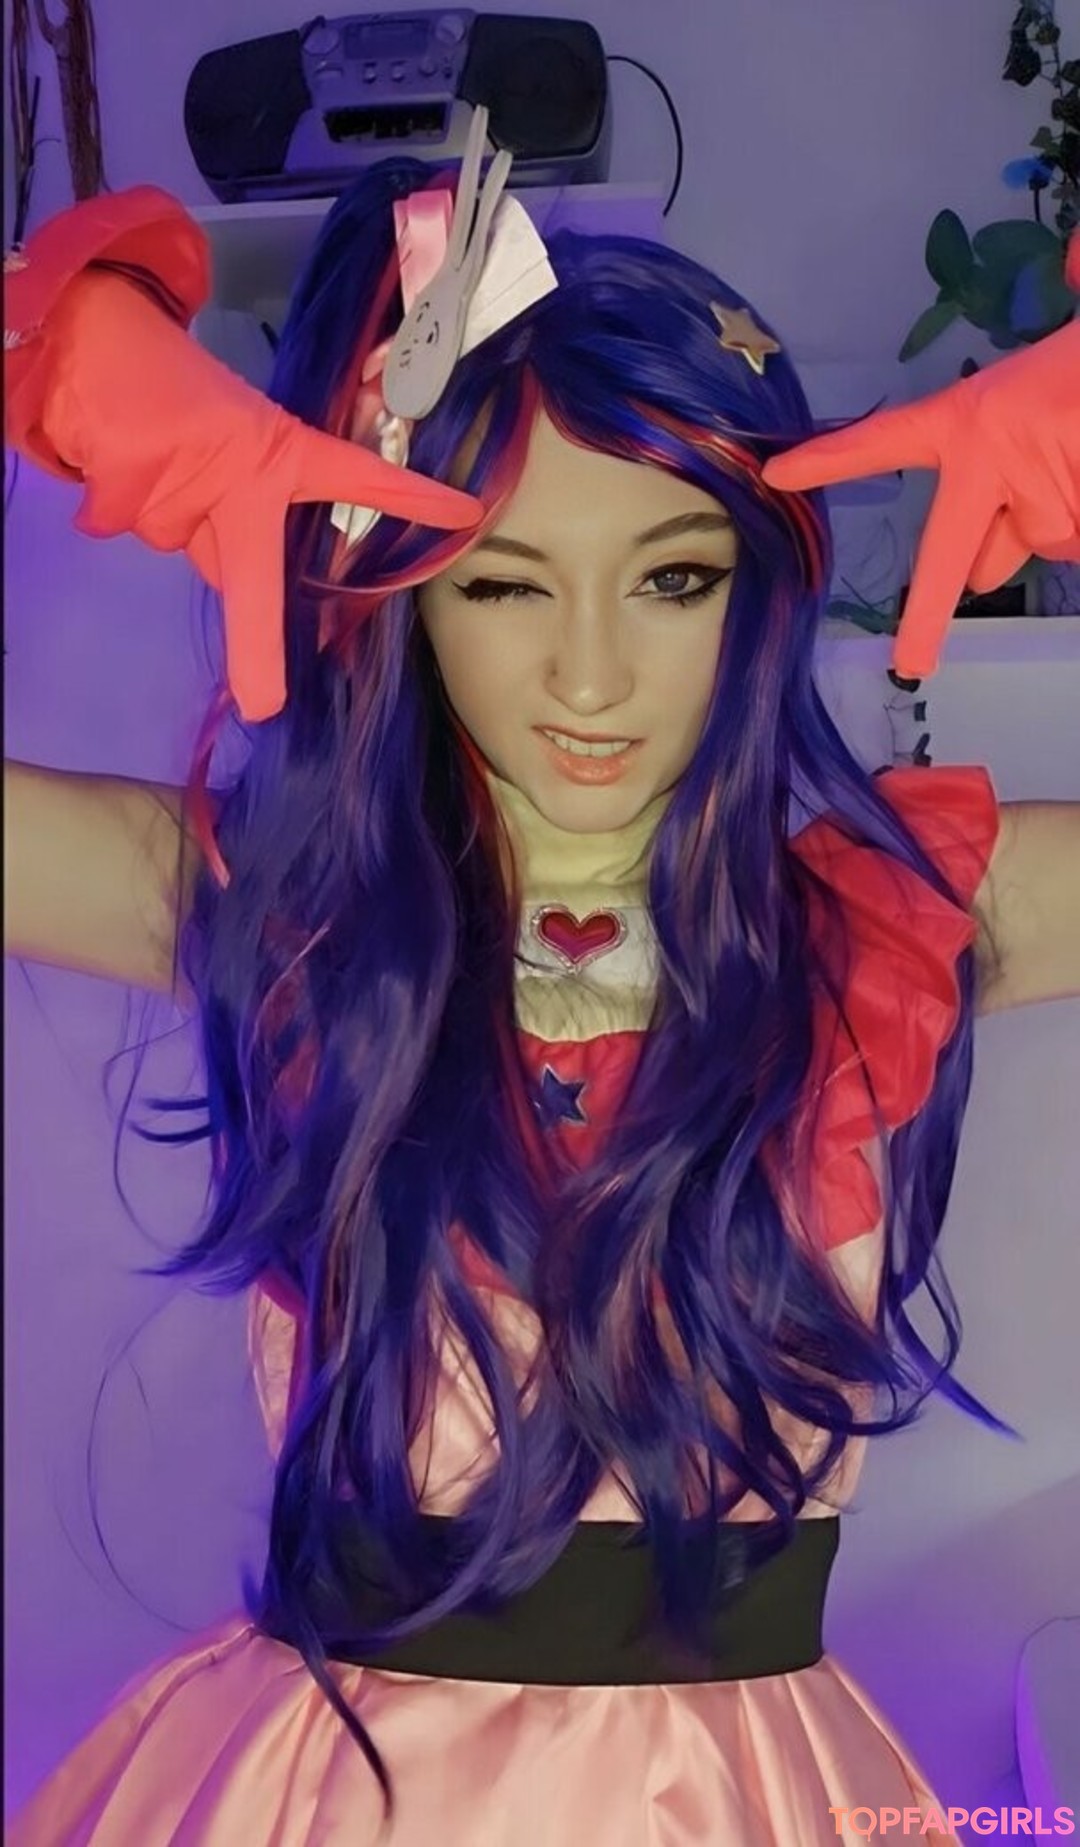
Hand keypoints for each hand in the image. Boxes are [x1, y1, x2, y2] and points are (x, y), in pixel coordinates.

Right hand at [5, 196, 480, 720]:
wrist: (90, 334)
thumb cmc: (170, 395)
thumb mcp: (225, 445)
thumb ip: (238, 511)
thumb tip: (227, 577)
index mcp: (279, 453)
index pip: (357, 476)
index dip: (409, 497)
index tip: (464, 514)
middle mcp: (243, 468)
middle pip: (253, 578)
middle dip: (258, 647)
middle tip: (265, 705)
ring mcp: (188, 475)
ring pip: (175, 544)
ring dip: (159, 516)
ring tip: (144, 455)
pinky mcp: (129, 479)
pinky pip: (120, 524)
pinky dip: (109, 506)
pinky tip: (108, 455)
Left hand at [762, 233, 1079, 679]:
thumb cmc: (1078, 374)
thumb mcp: (1030, 401)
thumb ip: (994, 478)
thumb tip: (973, 573)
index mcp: (967, 418)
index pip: (885, 440)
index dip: (831, 459)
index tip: (778, 475)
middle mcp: (990, 458)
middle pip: (958, 561)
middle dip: (932, 611)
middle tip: (911, 661)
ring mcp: (1040, 491)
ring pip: (1039, 545)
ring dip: (1056, 522)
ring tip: (1077, 458)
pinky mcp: (1075, 513)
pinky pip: (1073, 546)